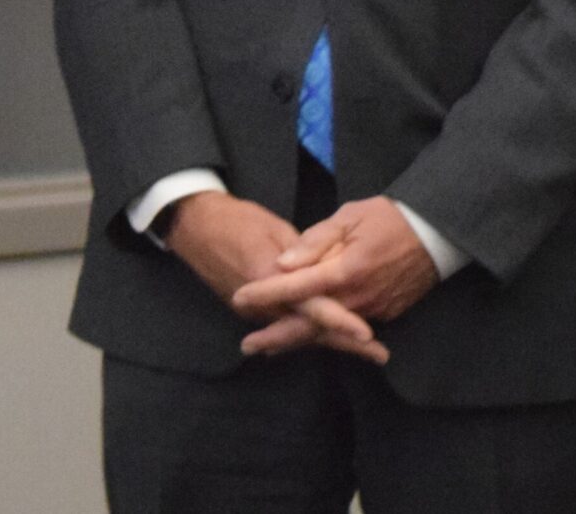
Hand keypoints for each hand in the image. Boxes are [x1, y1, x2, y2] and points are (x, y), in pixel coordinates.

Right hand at [163, 191, 386, 362]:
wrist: (195, 228)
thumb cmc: (237, 221)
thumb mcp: (274, 229)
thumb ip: (302, 251)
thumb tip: (327, 267)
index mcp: (271, 282)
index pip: (312, 307)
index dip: (340, 321)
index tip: (366, 335)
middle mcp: (263, 305)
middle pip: (309, 329)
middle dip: (344, 343)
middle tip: (380, 354)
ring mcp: (257, 312)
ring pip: (300, 331)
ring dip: (331, 340)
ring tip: (367, 351)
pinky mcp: (253, 311)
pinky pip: (288, 325)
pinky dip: (311, 332)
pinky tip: (333, 338)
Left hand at [230, 196, 439, 354]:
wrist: (440, 232)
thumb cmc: (392, 218)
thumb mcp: (352, 216)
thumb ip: (316, 241)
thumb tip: (284, 263)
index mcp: (345, 269)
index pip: (297, 286)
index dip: (266, 292)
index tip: (240, 296)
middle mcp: (358, 297)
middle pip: (309, 324)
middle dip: (276, 336)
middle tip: (247, 346)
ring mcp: (374, 309)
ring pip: (329, 331)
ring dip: (298, 338)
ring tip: (270, 346)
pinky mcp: (388, 313)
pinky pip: (351, 327)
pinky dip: (327, 333)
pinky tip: (310, 335)